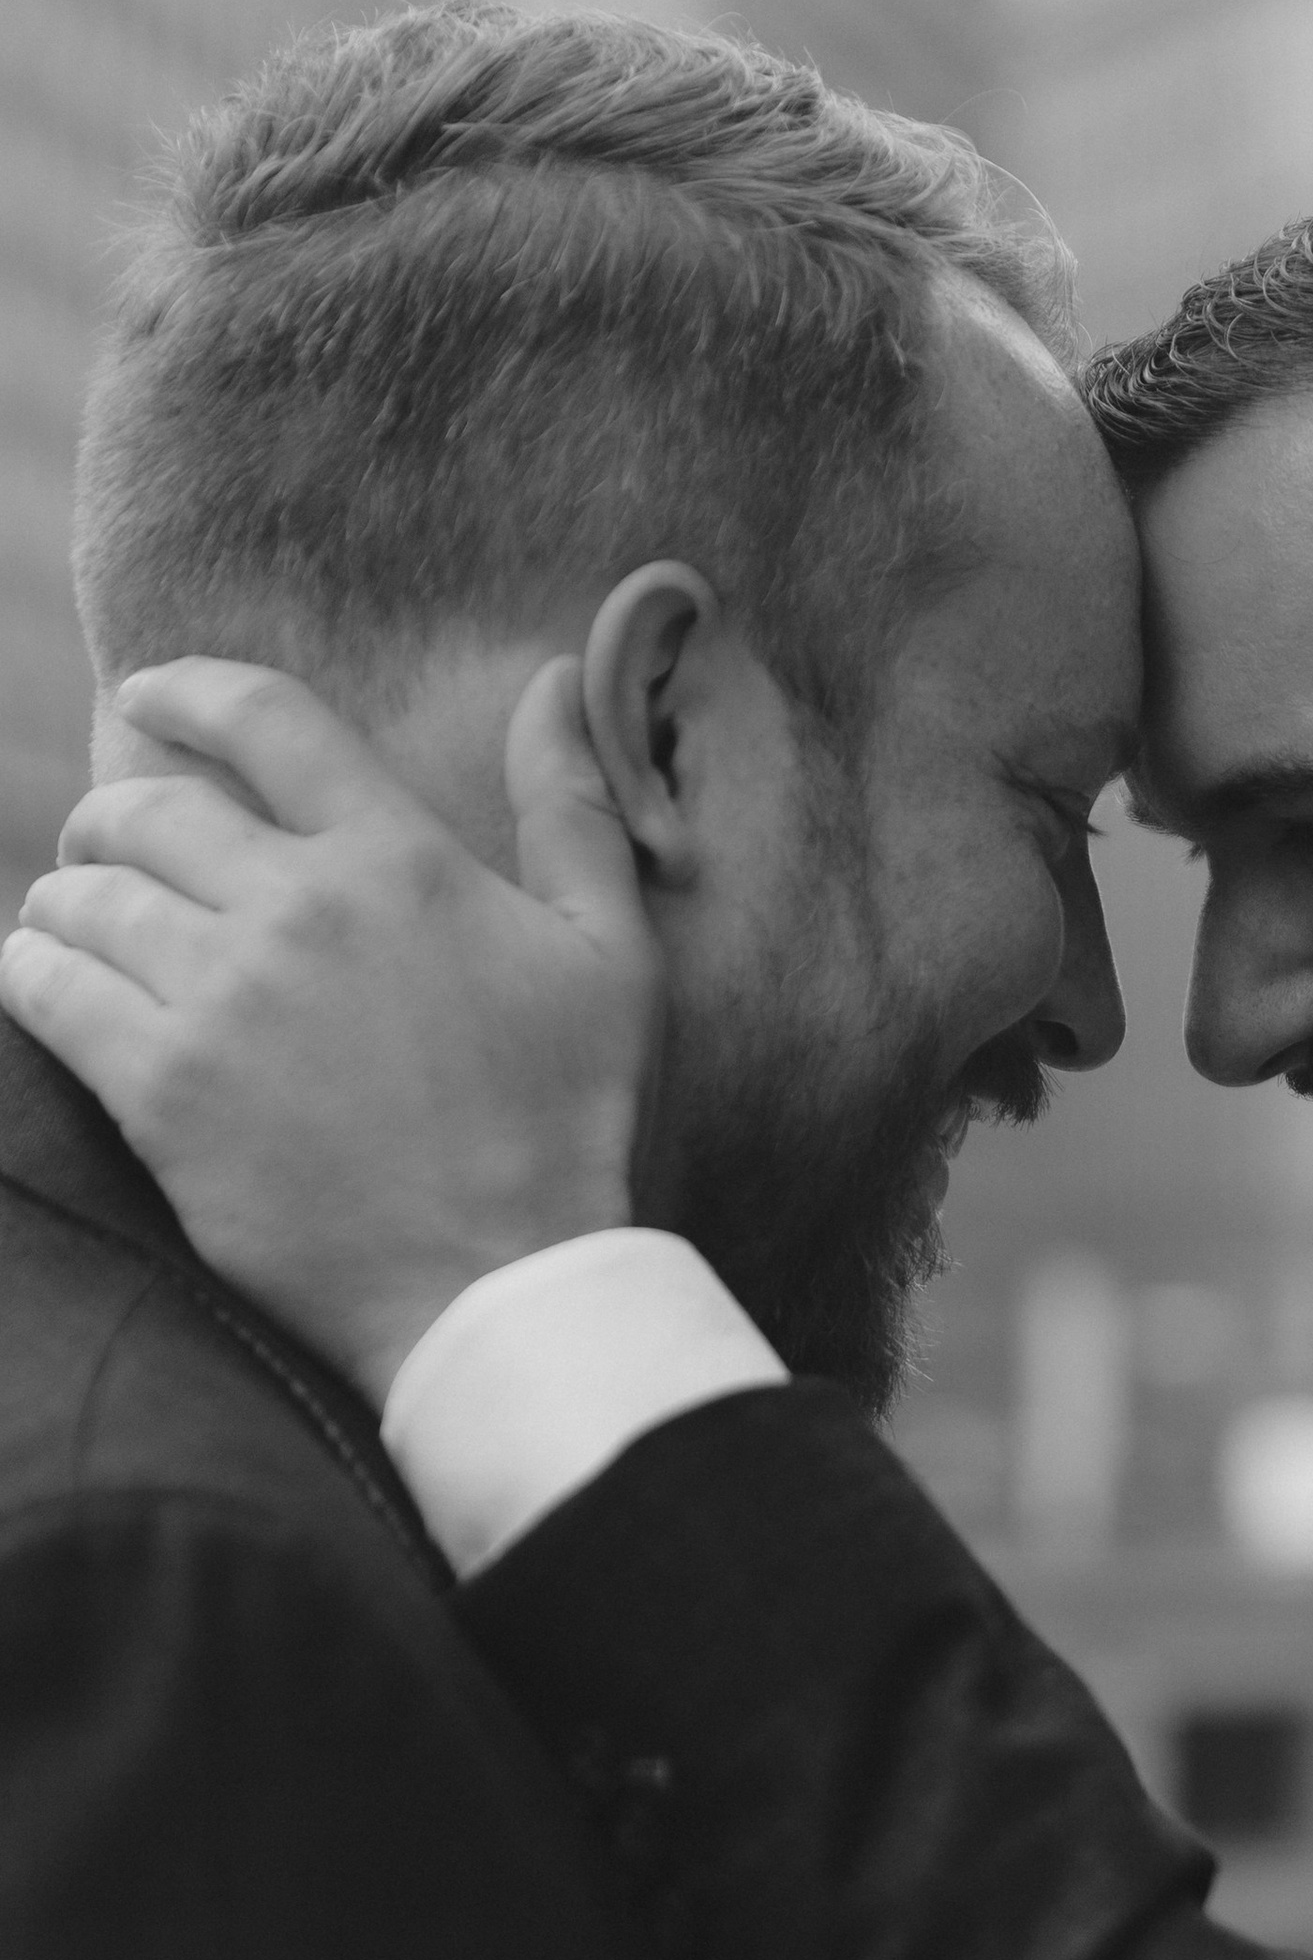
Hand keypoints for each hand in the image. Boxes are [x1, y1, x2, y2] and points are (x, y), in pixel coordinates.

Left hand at [0, 659, 660, 1408]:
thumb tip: (554, 681)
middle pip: (147, 808)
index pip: (266, 722)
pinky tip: (47, 980)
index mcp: (397, 860)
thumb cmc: (567, 1119)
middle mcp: (296, 909)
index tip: (149, 695)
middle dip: (112, 814)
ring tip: (77, 922)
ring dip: (68, 896)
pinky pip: (47, 990)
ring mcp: (220, 1000)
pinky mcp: (161, 1092)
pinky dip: (32, 970)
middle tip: (110, 844)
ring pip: (85, 896)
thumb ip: (570, 808)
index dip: (189, 690)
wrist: (499, 1277)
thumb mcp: (608, 951)